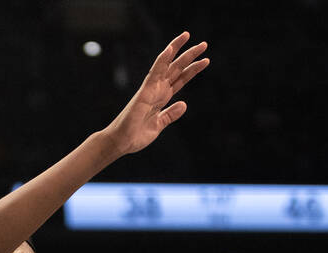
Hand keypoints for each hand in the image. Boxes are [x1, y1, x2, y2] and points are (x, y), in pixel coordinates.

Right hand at [103, 32, 209, 155]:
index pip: (180, 79)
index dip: (193, 69)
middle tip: (204, 44)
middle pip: (177, 68)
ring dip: (177, 50)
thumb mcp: (159, 125)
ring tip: (188, 36)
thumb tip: (184, 104)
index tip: (205, 60)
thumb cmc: (136, 135)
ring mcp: (151, 89)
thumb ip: (170, 114)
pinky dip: (162, 60)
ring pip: (167, 65)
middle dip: (190, 56)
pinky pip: (154, 72)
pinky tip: (170, 49)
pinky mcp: (145, 92)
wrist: (122, 142)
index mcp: (162, 97)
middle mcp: (158, 90)